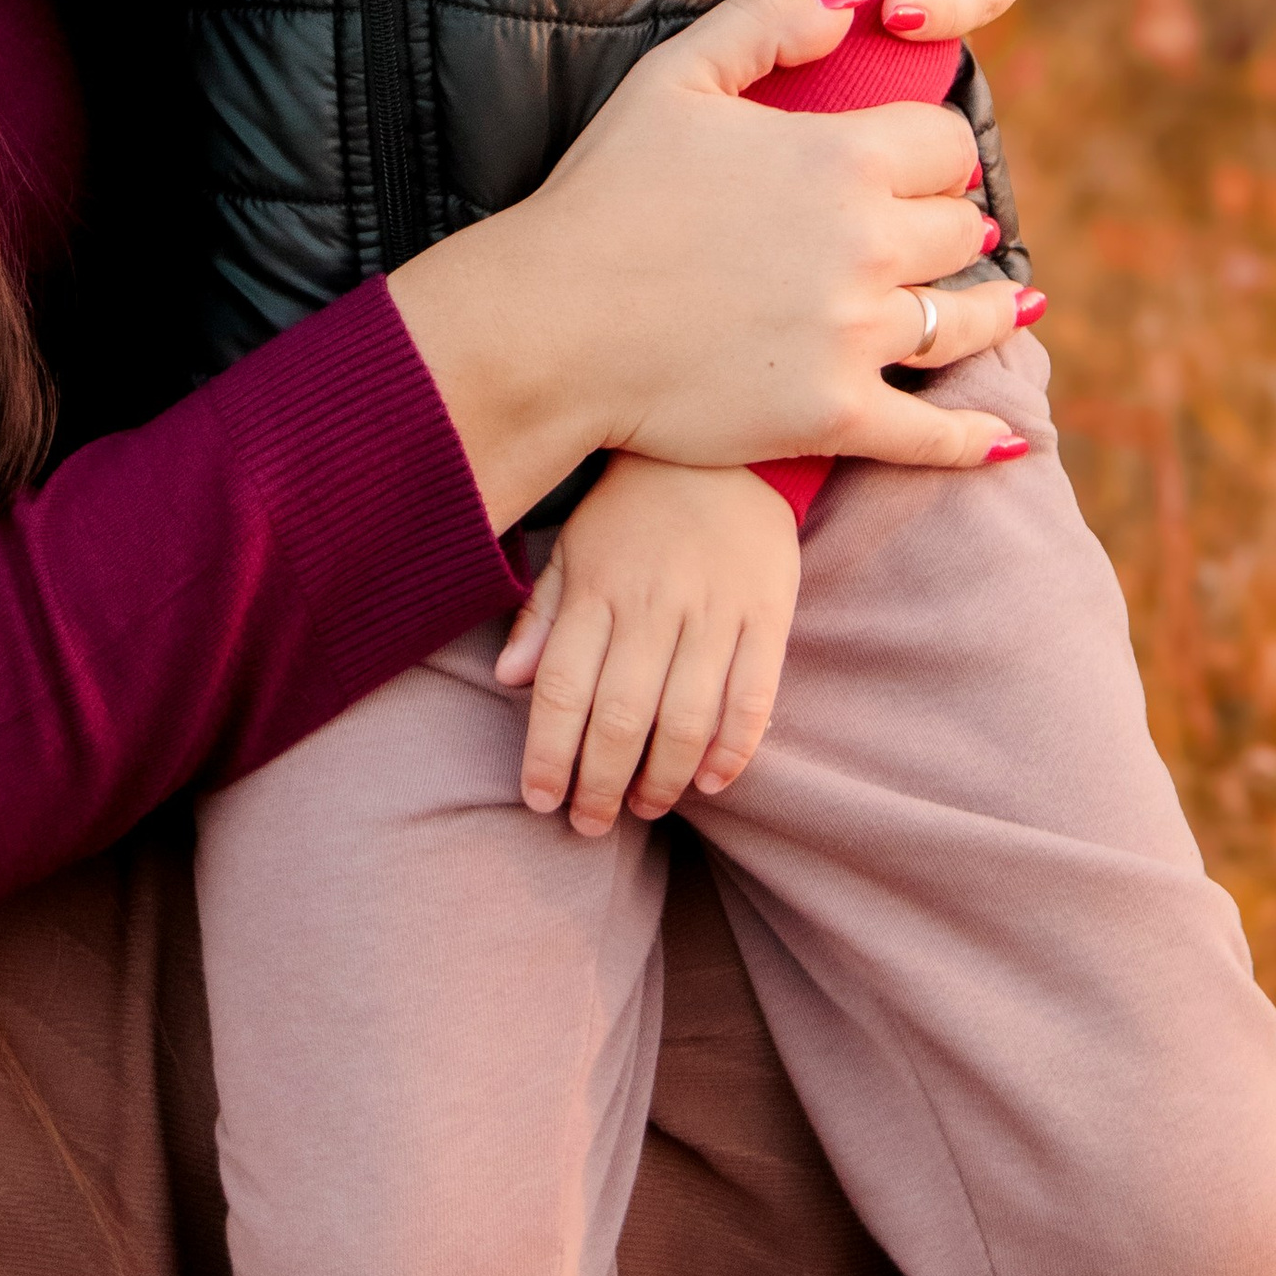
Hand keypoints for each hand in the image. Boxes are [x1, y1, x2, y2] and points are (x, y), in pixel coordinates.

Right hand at [387, 0, 1026, 532]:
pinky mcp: (835, 416)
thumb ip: (766, 22)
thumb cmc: (605, 192)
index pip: (946, 143)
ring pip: (963, 320)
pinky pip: (931, 433)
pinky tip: (1003, 440)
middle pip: (960, 228)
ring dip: (985, 309)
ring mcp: (856, 337)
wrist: (550, 323)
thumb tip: (852, 4)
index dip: (929, 147)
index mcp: (842, 158)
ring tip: (1003, 305)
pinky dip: (973, 440)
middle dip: (946, 222)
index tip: (910, 160)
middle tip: (928, 228)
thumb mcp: (672, 77)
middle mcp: (869, 246)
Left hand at [494, 456, 799, 833]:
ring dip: (662, 779)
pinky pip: (753, 698)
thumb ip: (543, 614)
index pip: (560, 687)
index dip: (546, 753)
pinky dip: (734, 751)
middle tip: (589, 824)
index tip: (538, 800)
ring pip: (686, 720)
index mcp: (598, 587)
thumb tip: (506, 680)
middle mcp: (654, 604)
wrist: (723, 451)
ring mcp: (716, 611)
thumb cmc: (633, 509)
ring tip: (643, 808)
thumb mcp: (576, 546)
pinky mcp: (769, 615)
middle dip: (600, 784)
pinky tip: (712, 783)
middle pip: (620, 717)